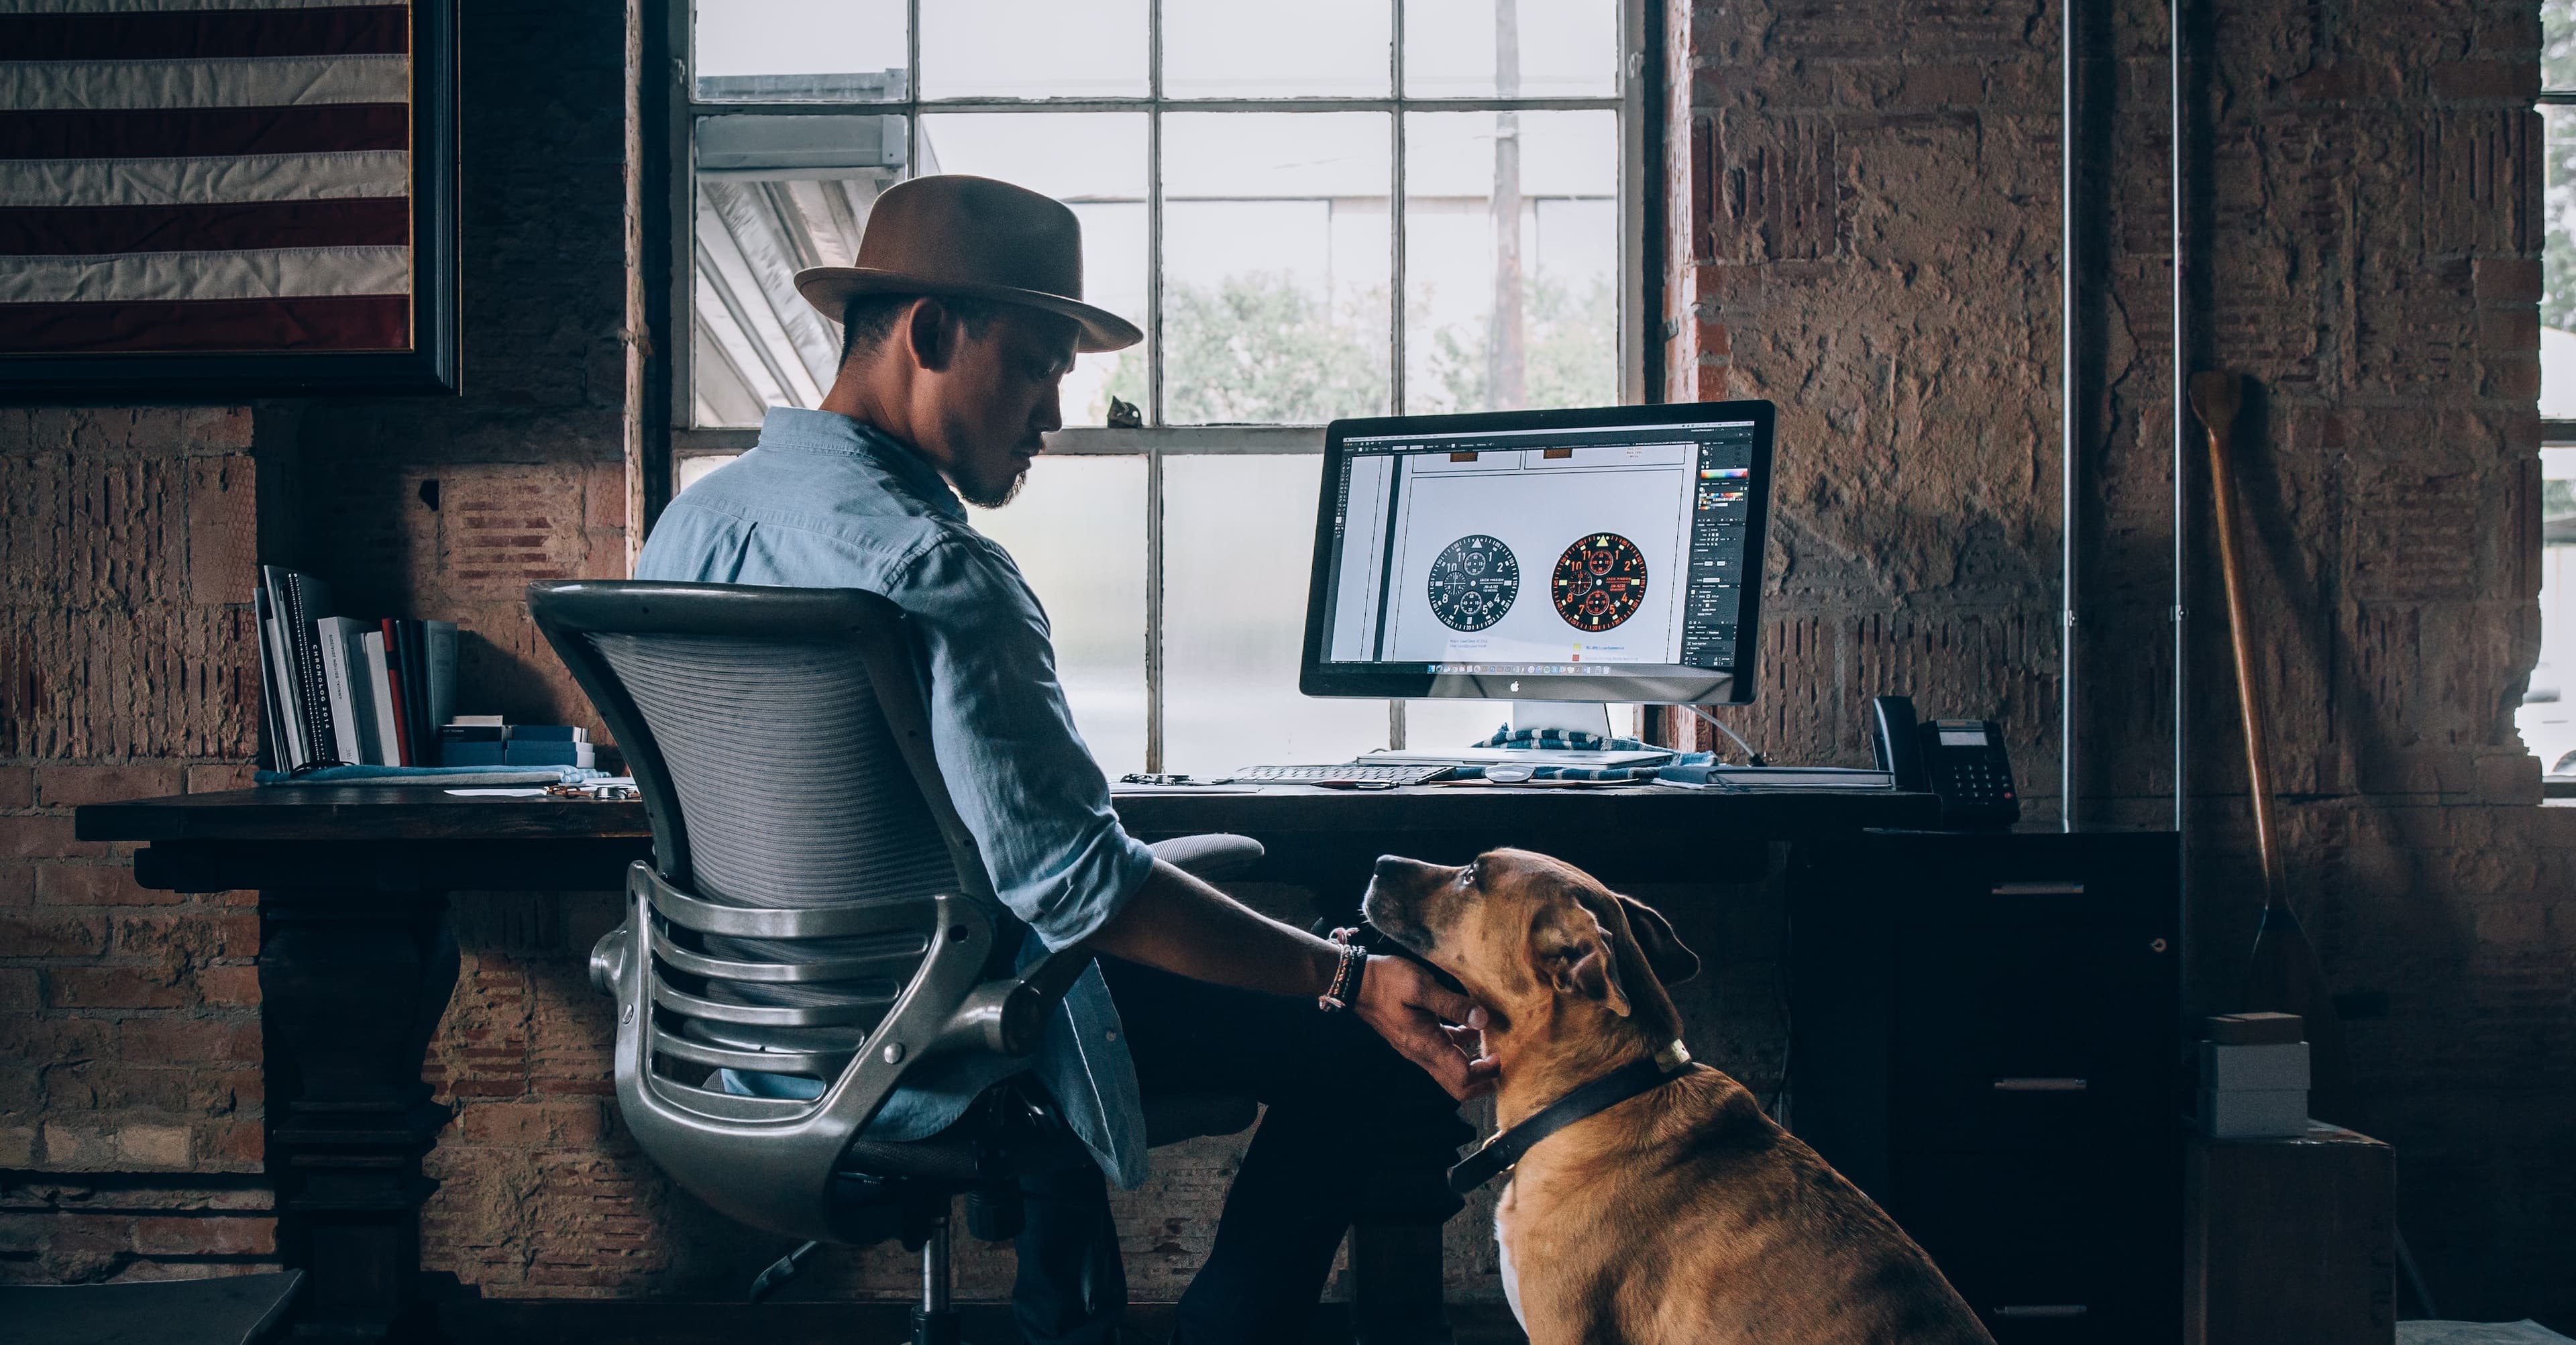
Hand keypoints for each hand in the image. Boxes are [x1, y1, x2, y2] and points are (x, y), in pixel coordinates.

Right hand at [1354, 955, 1498, 1099]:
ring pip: (1450, 1073)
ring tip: (1491, 1046)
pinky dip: (1460, 1049)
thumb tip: (1483, 1019)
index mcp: (1427, 1045)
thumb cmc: (1387, 982)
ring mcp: (1418, 1049)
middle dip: (1483, 1081)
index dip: (1486, 1072)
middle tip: (1499, 1063)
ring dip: (1473, 1066)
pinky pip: (1443, 1055)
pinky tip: (1469, 1030)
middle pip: (1458, 1087)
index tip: (1499, 1054)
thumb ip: (1453, 1005)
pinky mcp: (1416, 1040)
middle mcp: (1423, 1054)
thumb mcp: (1422, 987)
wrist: (1357, 983)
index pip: (1463, 1077)